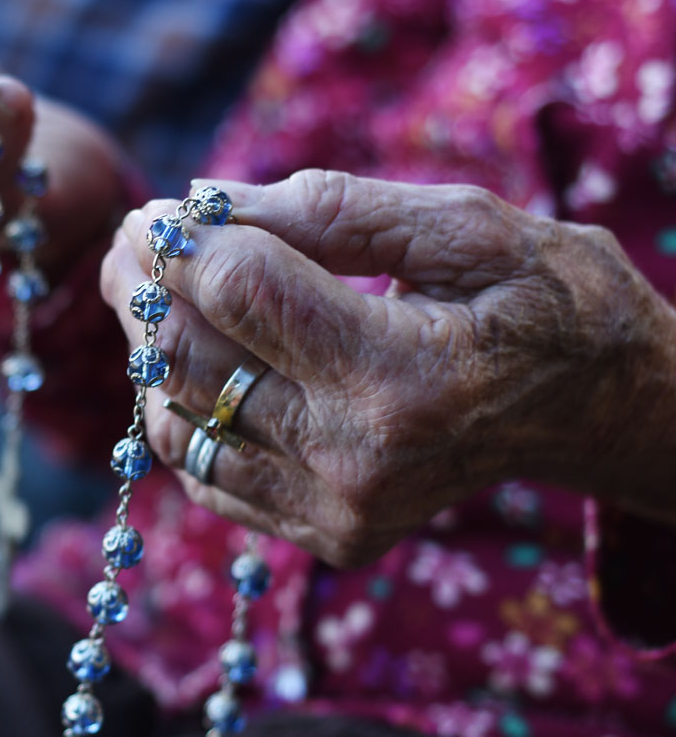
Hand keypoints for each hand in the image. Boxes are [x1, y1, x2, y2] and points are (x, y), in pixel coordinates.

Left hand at [100, 169, 675, 564]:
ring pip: (178, 419)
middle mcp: (357, 460)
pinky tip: (199, 358)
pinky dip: (181, 408)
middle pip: (192, 358)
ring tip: (156, 290)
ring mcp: (335, 511)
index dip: (181, 241)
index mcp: (401, 376)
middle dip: (144, 286)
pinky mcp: (323, 535)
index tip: (154, 211)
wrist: (603, 413)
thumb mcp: (467, 229)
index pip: (242, 293)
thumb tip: (203, 201)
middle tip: (133, 240)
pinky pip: (202, 471)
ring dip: (149, 347)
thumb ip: (331, 213)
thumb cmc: (548, 301)